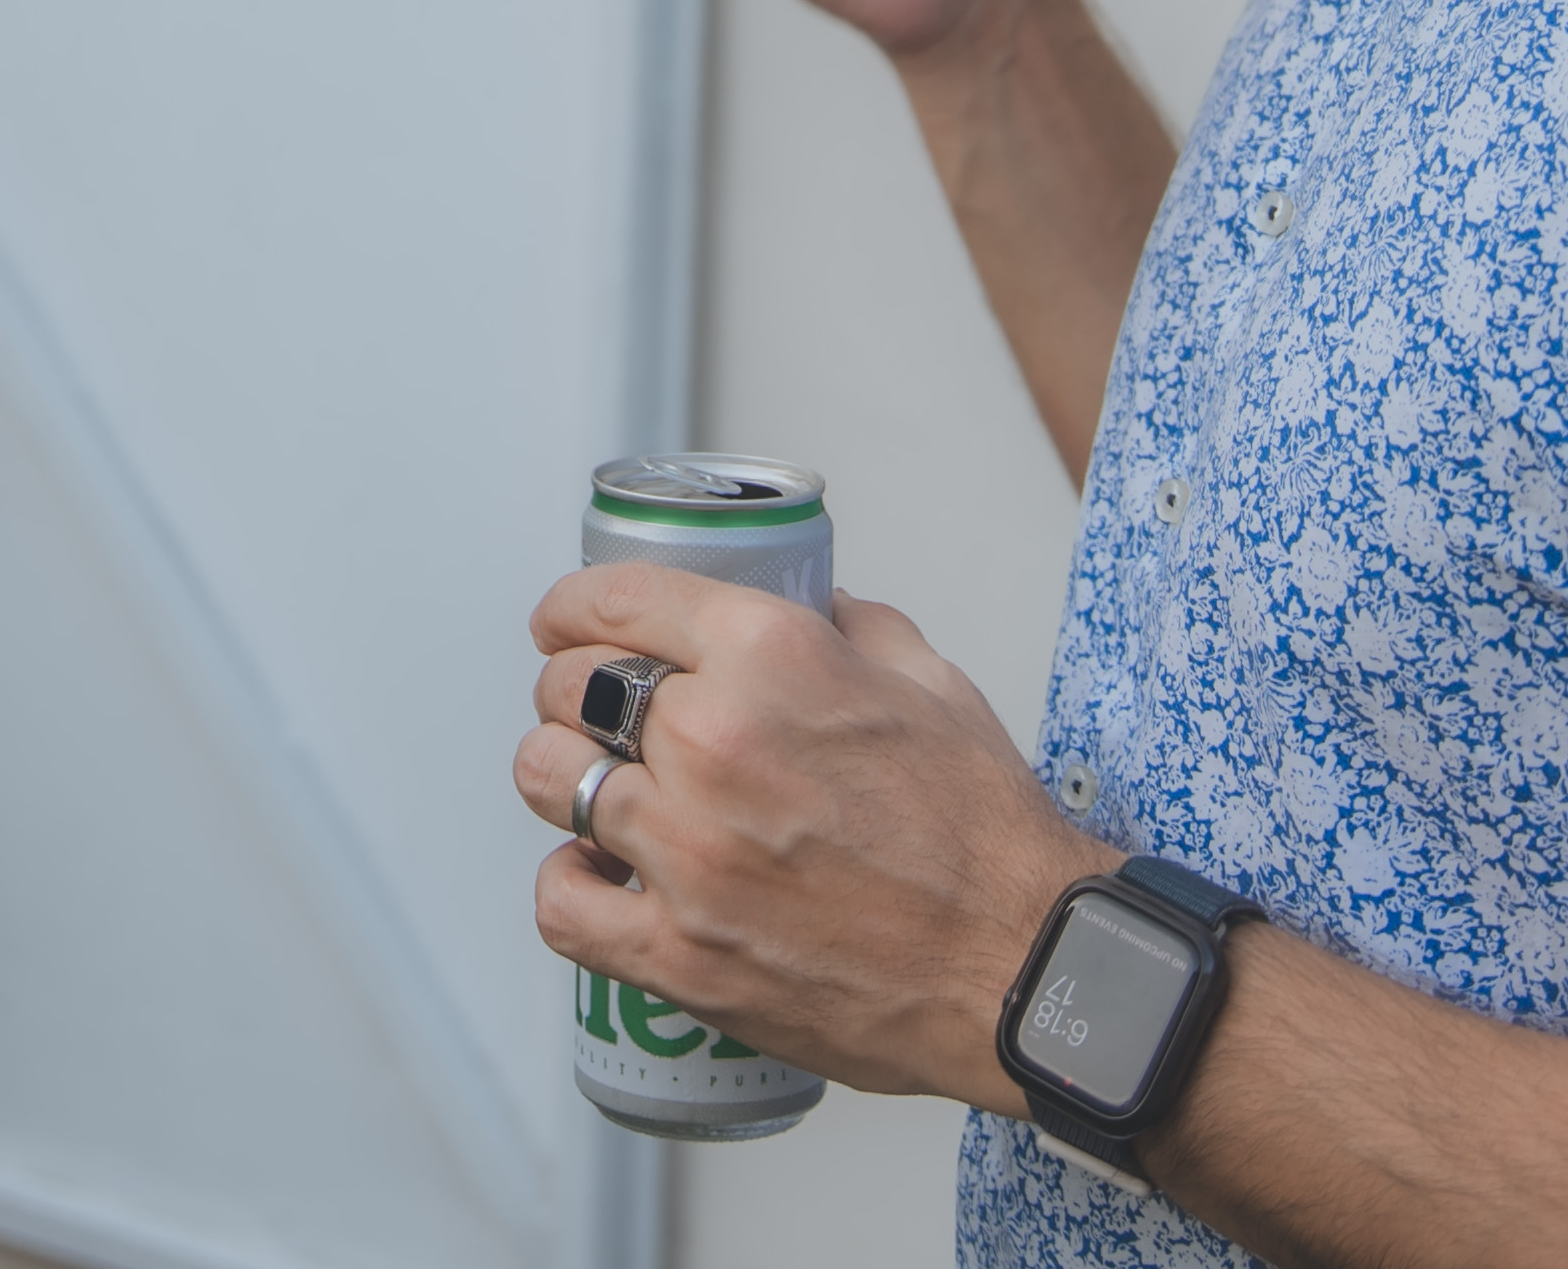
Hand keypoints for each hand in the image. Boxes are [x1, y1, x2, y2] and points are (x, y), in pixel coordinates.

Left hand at [510, 564, 1103, 1113]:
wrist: (1018, 967)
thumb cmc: (984, 833)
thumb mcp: (928, 678)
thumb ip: (844, 625)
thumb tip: (797, 604)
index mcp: (770, 655)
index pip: (616, 600)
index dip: (573, 608)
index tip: (564, 623)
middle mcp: (713, 740)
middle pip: (568, 687)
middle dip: (573, 691)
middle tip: (596, 715)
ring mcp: (687, 852)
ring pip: (549, 779)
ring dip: (564, 776)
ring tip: (595, 789)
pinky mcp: (679, 952)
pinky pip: (562, 902)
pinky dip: (567, 884)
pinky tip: (599, 874)